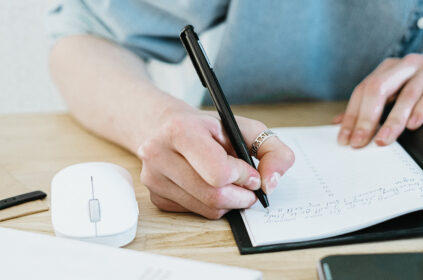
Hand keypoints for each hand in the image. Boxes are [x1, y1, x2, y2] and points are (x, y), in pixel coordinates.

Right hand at [137, 106, 293, 218]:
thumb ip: (272, 151)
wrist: (167, 127)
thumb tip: (271, 184)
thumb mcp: (245, 128)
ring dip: (229, 201)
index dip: (243, 176)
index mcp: (180, 130)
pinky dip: (212, 204)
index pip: (219, 172)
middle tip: (248, 185)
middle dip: (241, 195)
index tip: (250, 172)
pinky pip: (195, 212)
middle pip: (214, 196)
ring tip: (231, 183)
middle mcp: (159, 153)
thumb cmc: (208, 128)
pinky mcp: (155, 196)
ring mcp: (153, 177)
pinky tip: (209, 185)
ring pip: (206, 209)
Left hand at [336, 53, 422, 147]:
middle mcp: (404, 66)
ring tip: (382, 140)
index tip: (345, 140)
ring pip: (406, 94)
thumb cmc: (419, 87)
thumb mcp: (392, 93)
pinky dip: (421, 111)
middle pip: (377, 89)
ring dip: (392, 120)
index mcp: (387, 69)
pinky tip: (413, 125)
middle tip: (359, 143)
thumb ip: (367, 106)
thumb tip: (337, 123)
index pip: (362, 92)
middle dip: (366, 119)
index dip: (351, 117)